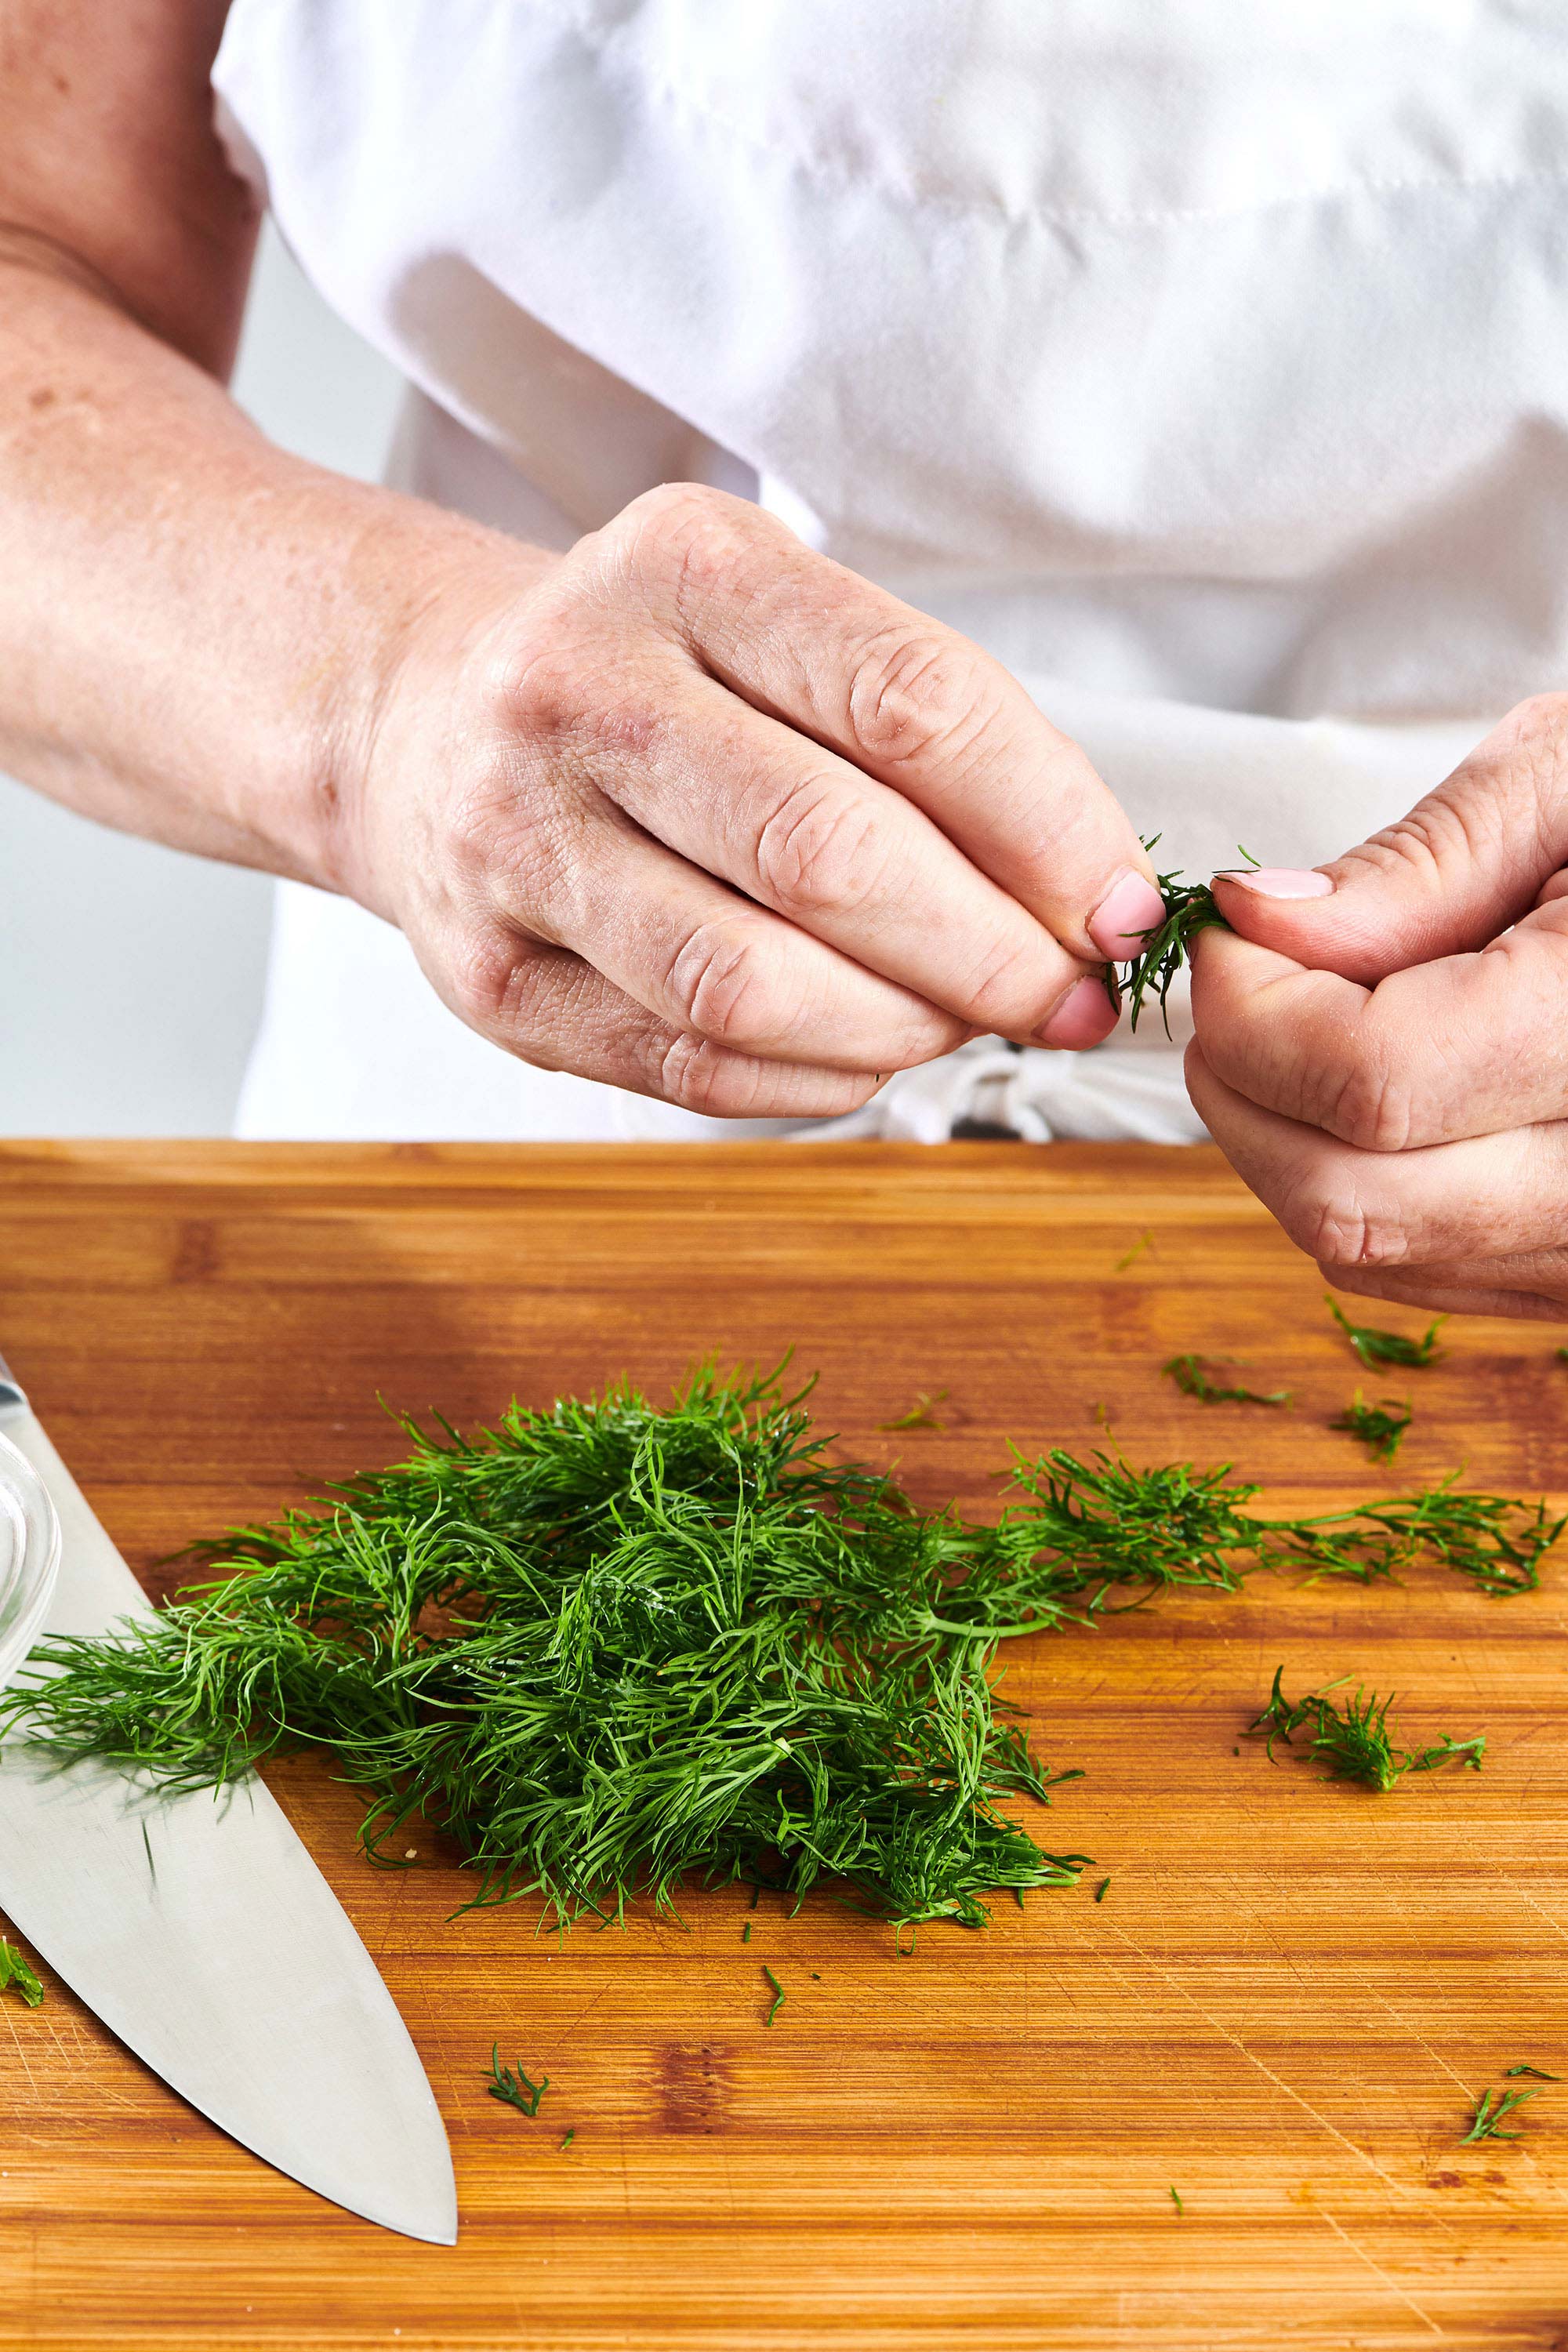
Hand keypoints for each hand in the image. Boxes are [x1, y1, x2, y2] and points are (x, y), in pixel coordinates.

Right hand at [337, 485, 1162, 1117]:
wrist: (424, 716)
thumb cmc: (652, 677)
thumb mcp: (784, 626)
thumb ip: (936, 737)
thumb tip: (1090, 908)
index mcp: (682, 566)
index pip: (914, 703)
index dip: (1051, 828)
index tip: (1119, 907)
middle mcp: (577, 688)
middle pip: (834, 857)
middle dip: (990, 954)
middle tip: (1059, 994)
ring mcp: (514, 838)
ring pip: (753, 982)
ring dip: (903, 1029)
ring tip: (956, 1019)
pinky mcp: (488, 977)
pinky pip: (689, 1064)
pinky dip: (816, 1077)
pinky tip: (862, 1048)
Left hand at [1186, 695, 1567, 1318]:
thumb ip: (1417, 866)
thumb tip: (1258, 923)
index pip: (1371, 1083)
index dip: (1255, 1010)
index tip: (1234, 934)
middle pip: (1345, 1198)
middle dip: (1246, 1084)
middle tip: (1246, 982)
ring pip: (1365, 1252)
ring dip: (1292, 1139)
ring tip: (1320, 1019)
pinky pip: (1419, 1270)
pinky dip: (1360, 1182)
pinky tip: (1386, 1085)